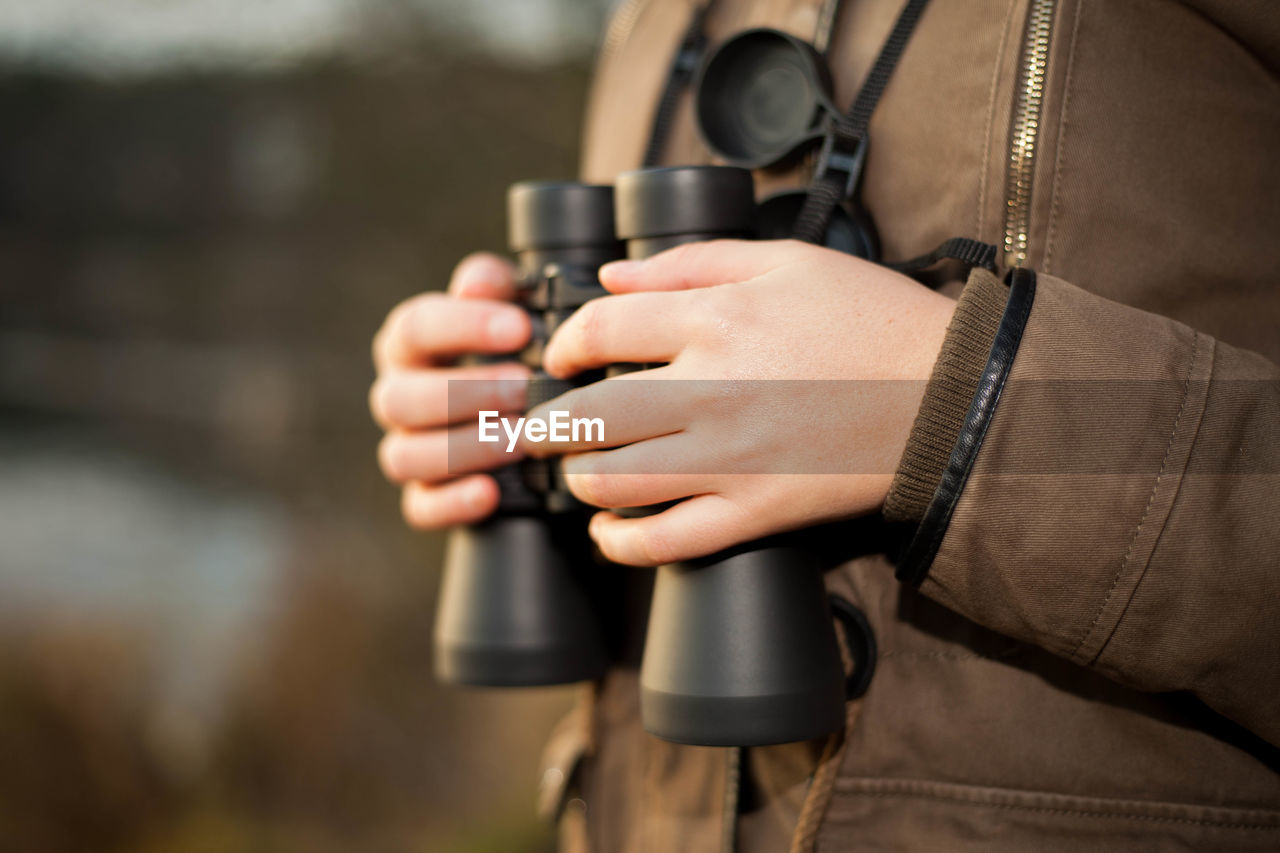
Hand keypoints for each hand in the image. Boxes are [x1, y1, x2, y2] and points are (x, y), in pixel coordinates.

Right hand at [370, 253, 531, 527]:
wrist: (529, 412)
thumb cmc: (513, 351)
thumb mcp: (508, 308)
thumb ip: (493, 286)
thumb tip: (480, 284)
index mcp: (409, 346)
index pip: (414, 328)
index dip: (465, 326)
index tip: (521, 327)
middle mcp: (397, 397)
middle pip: (403, 399)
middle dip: (469, 393)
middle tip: (527, 388)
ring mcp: (407, 449)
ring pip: (405, 456)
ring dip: (465, 447)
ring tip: (521, 438)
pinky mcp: (425, 496)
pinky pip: (421, 508)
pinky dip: (453, 503)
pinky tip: (491, 492)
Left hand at [520, 239, 957, 566]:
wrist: (947, 394)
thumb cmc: (870, 319)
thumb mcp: (785, 260)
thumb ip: (688, 263)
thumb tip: (609, 277)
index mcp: (715, 318)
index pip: (598, 332)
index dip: (564, 345)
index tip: (563, 358)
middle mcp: (711, 391)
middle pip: (585, 416)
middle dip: (547, 425)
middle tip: (543, 428)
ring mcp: (731, 459)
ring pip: (611, 482)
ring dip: (579, 479)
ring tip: (582, 470)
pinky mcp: (756, 512)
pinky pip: (667, 541)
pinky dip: (623, 543)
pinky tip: (611, 532)